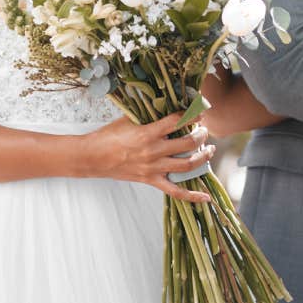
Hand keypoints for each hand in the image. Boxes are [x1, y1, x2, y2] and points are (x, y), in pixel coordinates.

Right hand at [85, 114, 214, 202]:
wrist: (92, 158)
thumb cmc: (108, 136)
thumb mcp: (128, 119)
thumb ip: (147, 114)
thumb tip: (164, 104)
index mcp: (148, 133)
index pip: (177, 121)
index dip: (193, 114)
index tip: (200, 111)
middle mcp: (154, 151)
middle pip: (188, 143)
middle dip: (201, 135)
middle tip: (204, 130)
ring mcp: (153, 168)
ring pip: (187, 165)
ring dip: (203, 157)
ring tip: (209, 150)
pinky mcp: (151, 180)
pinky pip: (175, 192)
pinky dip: (192, 196)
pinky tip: (206, 198)